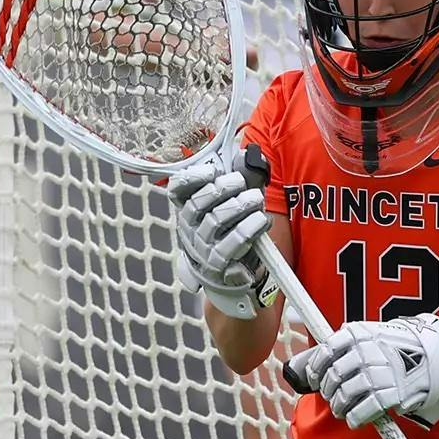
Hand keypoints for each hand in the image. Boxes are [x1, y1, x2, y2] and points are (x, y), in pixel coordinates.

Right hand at [168, 149, 270, 318]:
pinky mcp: (221, 268)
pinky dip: (249, 230)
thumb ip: (237, 181)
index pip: (178, 191)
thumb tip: (248, 155)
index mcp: (189, 213)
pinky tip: (261, 221)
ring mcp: (204, 251)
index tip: (210, 169)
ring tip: (256, 200)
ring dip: (238, 207)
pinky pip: (232, 246)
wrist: (234, 283)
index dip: (190, 177)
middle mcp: (191, 232)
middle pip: (198, 205)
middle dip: (220, 189)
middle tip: (240, 182)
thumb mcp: (232, 207)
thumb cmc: (233, 237)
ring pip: (215, 223)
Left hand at [286, 314, 438, 428]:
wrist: (437, 357)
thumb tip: (304, 363)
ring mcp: (377, 374)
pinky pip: (361, 411)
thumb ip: (343, 346)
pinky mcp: (389, 394)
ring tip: (342, 410)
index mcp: (358, 334)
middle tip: (333, 395)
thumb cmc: (401, 346)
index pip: (324, 352)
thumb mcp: (372, 335)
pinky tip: (354, 419)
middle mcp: (365, 352)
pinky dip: (354, 418)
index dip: (316, 369)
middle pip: (332, 376)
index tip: (316, 378)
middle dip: (329, 390)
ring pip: (343, 395)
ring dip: (339, 406)